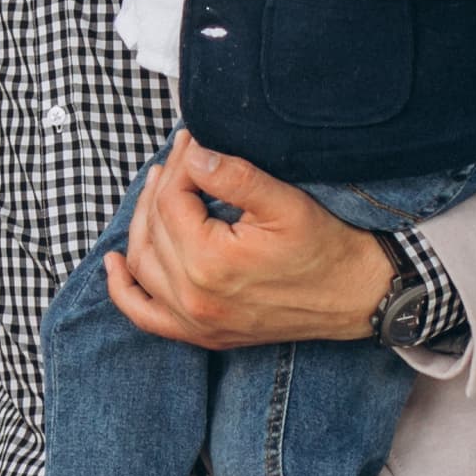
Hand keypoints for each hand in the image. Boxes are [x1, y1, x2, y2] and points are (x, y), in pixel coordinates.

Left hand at [106, 139, 399, 348]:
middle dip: (161, 186)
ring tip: (157, 190)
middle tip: (178, 158)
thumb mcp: (285, 202)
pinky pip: (145, 316)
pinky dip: (125, 290)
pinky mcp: (203, 335)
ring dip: (141, 224)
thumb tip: (192, 154)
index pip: (170, 200)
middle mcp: (193, 298)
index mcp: (210, 263)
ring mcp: (195, 322)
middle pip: (153, 228)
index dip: (179, 165)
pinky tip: (114, 264)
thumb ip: (233, 175)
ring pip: (143, 263)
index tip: (191, 141)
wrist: (360, 296)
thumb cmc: (327, 247)